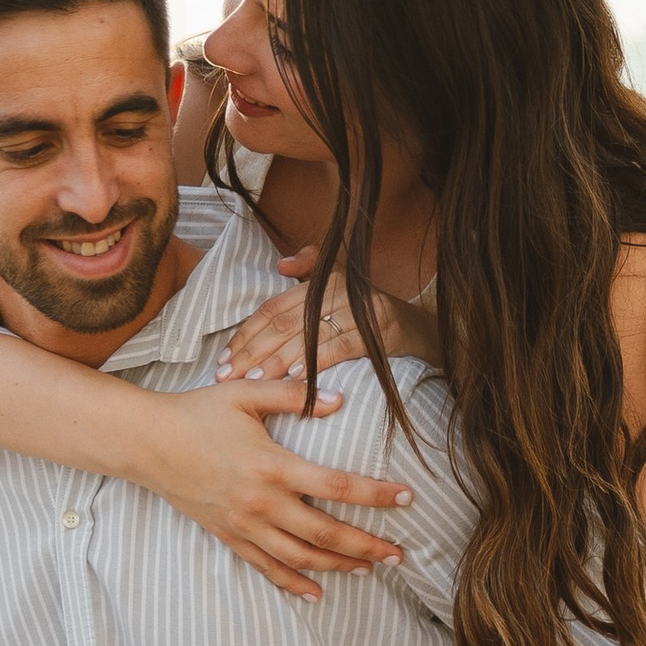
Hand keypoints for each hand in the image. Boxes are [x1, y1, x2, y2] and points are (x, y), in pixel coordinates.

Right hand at [144, 372, 412, 601]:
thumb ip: (293, 395)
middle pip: (326, 534)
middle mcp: (262, 503)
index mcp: (273, 466)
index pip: (337, 487)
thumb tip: (338, 400)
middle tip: (399, 554)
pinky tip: (316, 593)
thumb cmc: (197, 412)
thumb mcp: (245, 393)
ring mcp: (244, 525)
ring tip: (369, 569)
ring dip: (338, 567)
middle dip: (367, 546)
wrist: (147, 443)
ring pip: (300, 558)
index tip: (407, 497)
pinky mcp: (228, 536)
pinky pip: (265, 568)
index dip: (376, 495)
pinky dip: (292, 584)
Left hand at [219, 248, 437, 381]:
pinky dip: (316, 361)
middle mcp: (339, 290)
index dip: (246, 334)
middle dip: (252, 351)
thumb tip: (281, 265)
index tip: (224, 359)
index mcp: (323, 281)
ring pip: (308, 335)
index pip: (274, 308)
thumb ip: (310, 276)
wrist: (420, 333)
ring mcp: (361, 310)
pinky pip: (340, 346)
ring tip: (253, 380)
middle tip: (227, 375)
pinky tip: (295, 376)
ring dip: (277, 360)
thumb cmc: (369, 320)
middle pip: (285, 322)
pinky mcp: (379, 331)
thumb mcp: (339, 296)